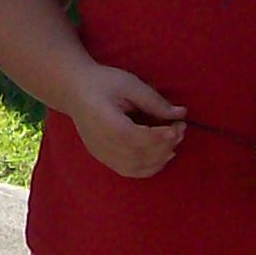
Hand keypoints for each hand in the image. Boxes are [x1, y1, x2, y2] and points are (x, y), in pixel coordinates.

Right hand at [69, 64, 183, 179]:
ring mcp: (101, 154)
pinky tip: (162, 156)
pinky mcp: (103, 158)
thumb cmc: (102, 82)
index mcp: (105, 122)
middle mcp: (101, 143)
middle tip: (180, 129)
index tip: (179, 125)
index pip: (137, 138)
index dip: (161, 136)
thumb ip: (154, 101)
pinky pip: (129, 171)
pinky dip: (149, 168)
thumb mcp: (129, 84)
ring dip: (160, 158)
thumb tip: (181, 113)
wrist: (74, 90)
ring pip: (136, 167)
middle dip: (165, 145)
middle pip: (139, 155)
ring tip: (173, 141)